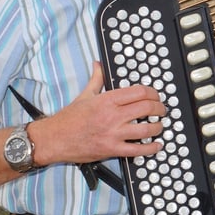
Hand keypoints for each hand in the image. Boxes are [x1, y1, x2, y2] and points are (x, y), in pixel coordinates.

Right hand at [31, 62, 165, 165]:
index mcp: (107, 100)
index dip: (153, 93)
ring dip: (158, 127)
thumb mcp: (84, 95)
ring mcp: (113, 134)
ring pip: (146, 128)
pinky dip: (150, 148)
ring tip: (159, 125)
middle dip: (159, 108)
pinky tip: (156, 145)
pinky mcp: (111, 149)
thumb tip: (98, 64)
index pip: (140, 92)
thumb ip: (96, 79)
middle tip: (161, 110)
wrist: (53, 139)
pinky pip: (137, 150)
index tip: (156, 96)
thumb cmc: (68, 118)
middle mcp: (112, 115)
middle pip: (147, 108)